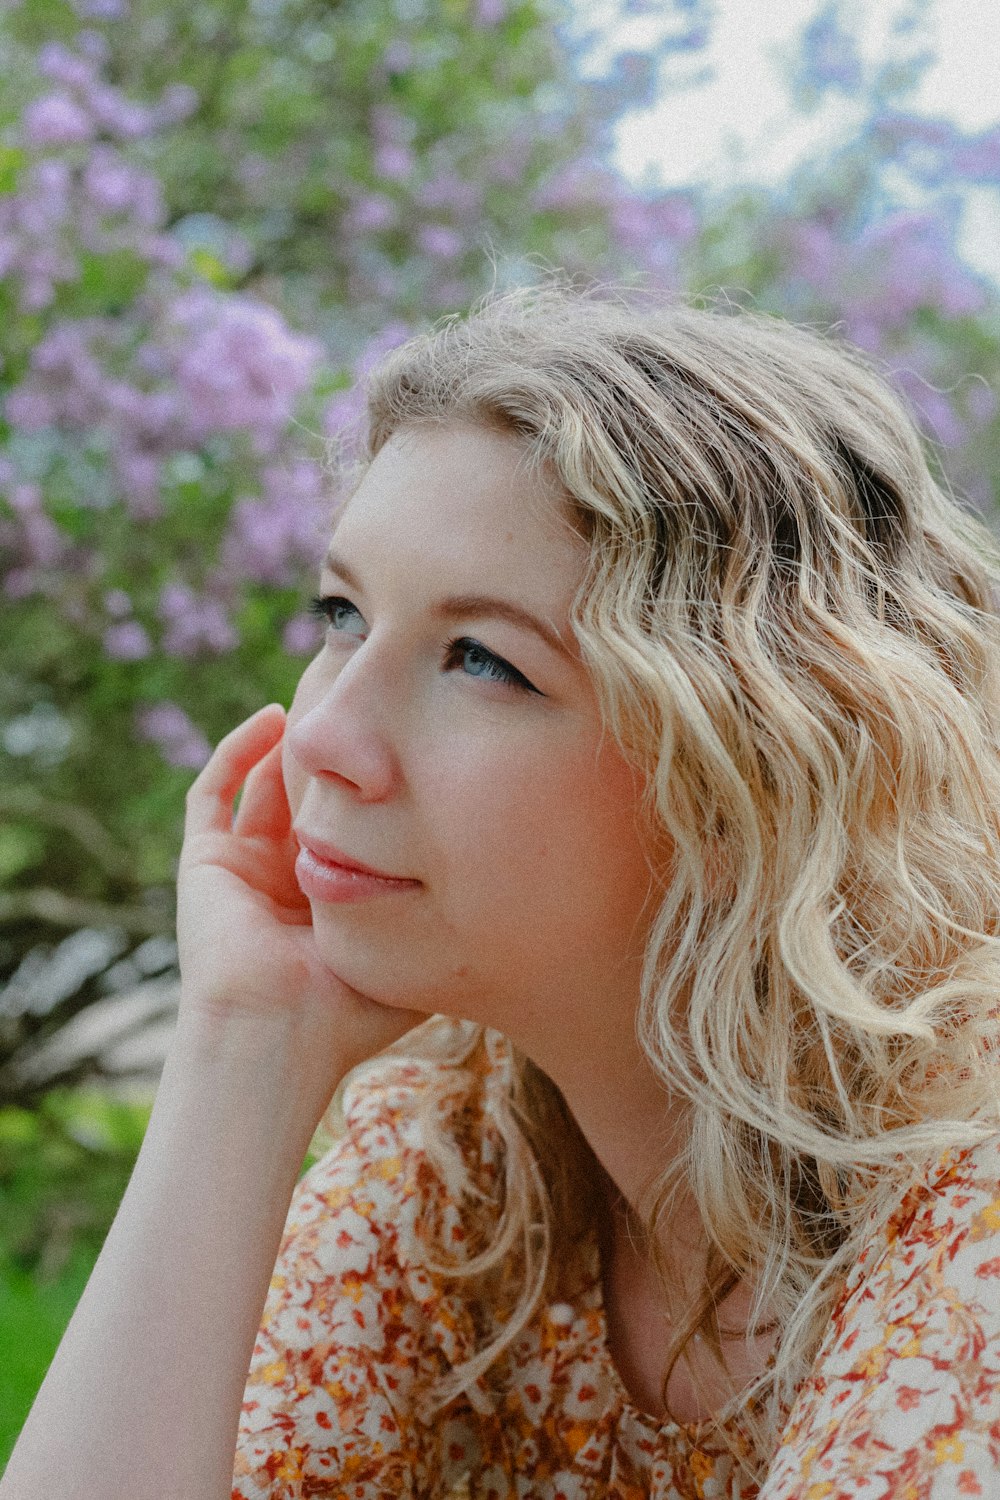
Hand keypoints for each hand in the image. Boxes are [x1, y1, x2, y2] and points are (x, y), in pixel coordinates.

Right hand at [174, 704, 423, 1117]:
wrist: (279, 1036)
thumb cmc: (349, 1011)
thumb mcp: (410, 956)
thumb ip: (441, 924)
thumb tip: (506, 898)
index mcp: (328, 904)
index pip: (349, 831)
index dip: (372, 792)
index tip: (409, 752)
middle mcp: (283, 883)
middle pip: (305, 802)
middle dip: (333, 762)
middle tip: (368, 715)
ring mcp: (241, 871)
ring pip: (262, 789)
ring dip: (289, 748)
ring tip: (322, 701)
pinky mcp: (205, 862)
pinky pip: (211, 794)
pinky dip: (238, 751)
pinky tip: (273, 719)